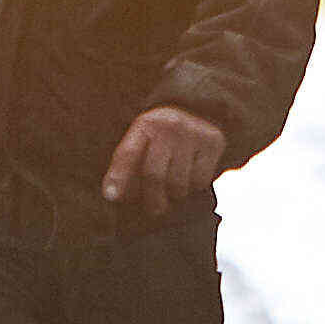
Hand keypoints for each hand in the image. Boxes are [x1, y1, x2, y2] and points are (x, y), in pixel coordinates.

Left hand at [100, 104, 226, 224]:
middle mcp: (168, 125)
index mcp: (145, 125)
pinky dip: (194, 187)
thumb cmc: (163, 138)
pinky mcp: (212, 142)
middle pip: (154, 174)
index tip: (111, 198)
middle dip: (152, 199)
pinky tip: (192, 178)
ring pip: (178, 183)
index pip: (128, 153)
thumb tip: (112, 197)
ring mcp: (192, 132)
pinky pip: (200, 180)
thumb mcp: (144, 141)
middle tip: (154, 211)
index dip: (118, 177)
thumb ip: (128, 166)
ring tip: (174, 189)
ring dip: (175, 194)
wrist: (201, 113)